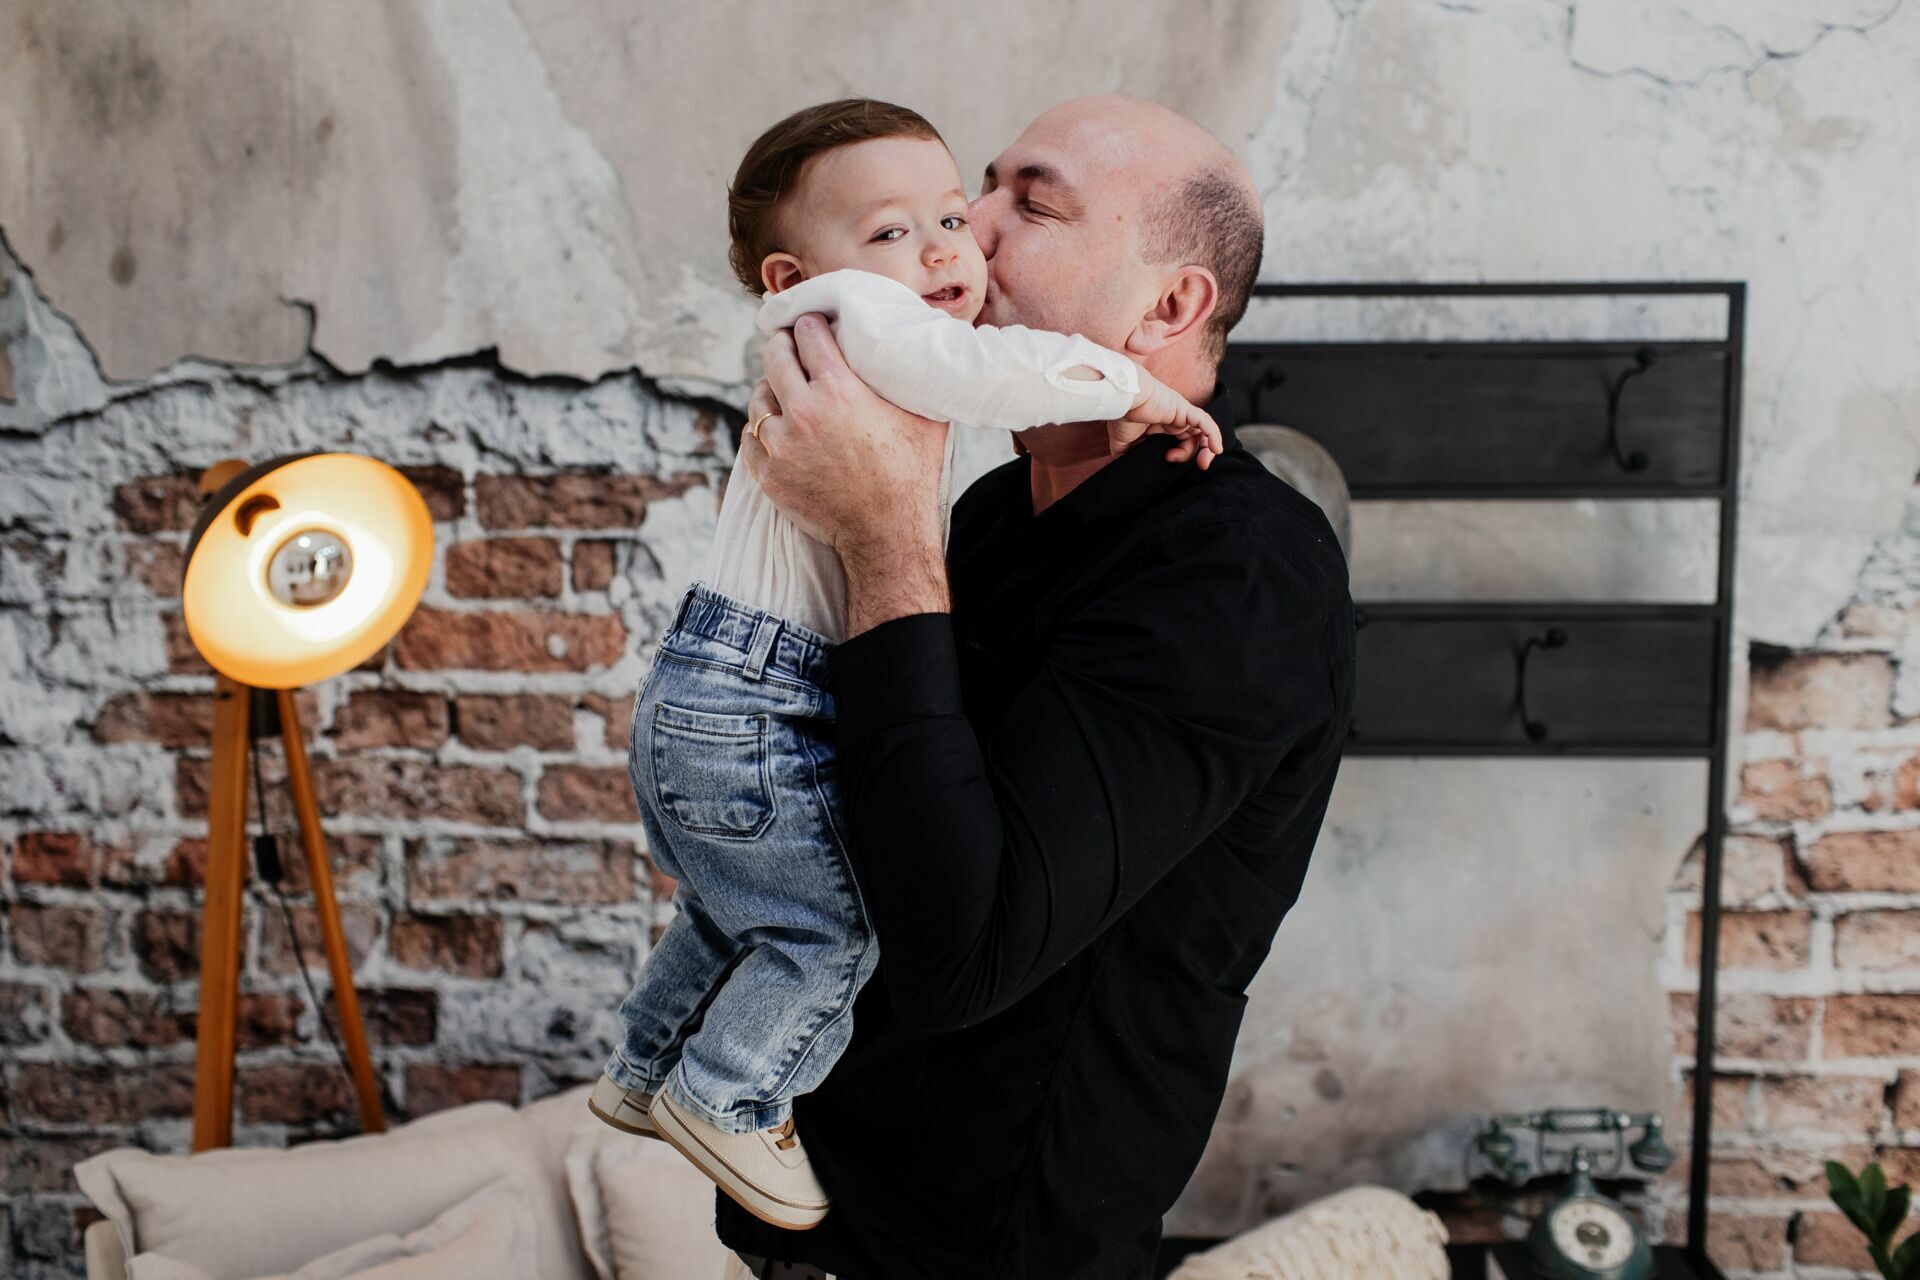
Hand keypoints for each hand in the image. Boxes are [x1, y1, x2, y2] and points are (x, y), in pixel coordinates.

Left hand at [741, 314, 952, 631]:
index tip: (810, 324)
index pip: (808, 335)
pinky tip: (776, 429)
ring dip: (770, 391)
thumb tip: (925, 345)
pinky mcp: (768, 475)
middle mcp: (803, 412)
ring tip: (783, 392)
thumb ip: (913, 377)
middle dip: (781, 345)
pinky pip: (750, 439)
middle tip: (787, 345)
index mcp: (838, 390)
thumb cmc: (911, 472)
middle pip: (774, 358)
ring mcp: (781, 446)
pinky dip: (760, 431)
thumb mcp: (924, 416)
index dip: (809, 324)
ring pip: (758, 399)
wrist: (888, 533)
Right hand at [1111, 375, 1221, 469]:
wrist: (1121, 400)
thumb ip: (1127, 457)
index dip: (1182, 456)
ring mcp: (1181, 413)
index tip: (1169, 461)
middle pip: (1195, 440)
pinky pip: (1206, 422)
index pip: (1182, 443)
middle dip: (1197, 456)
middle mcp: (1174, 419)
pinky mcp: (1184, 409)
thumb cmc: (1121, 416)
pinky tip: (1216, 449)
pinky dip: (1214, 435)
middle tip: (1197, 467)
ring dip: (1208, 449)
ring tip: (1202, 463)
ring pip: (1204, 432)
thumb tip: (1126, 470)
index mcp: (1163, 427)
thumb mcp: (1123, 444)